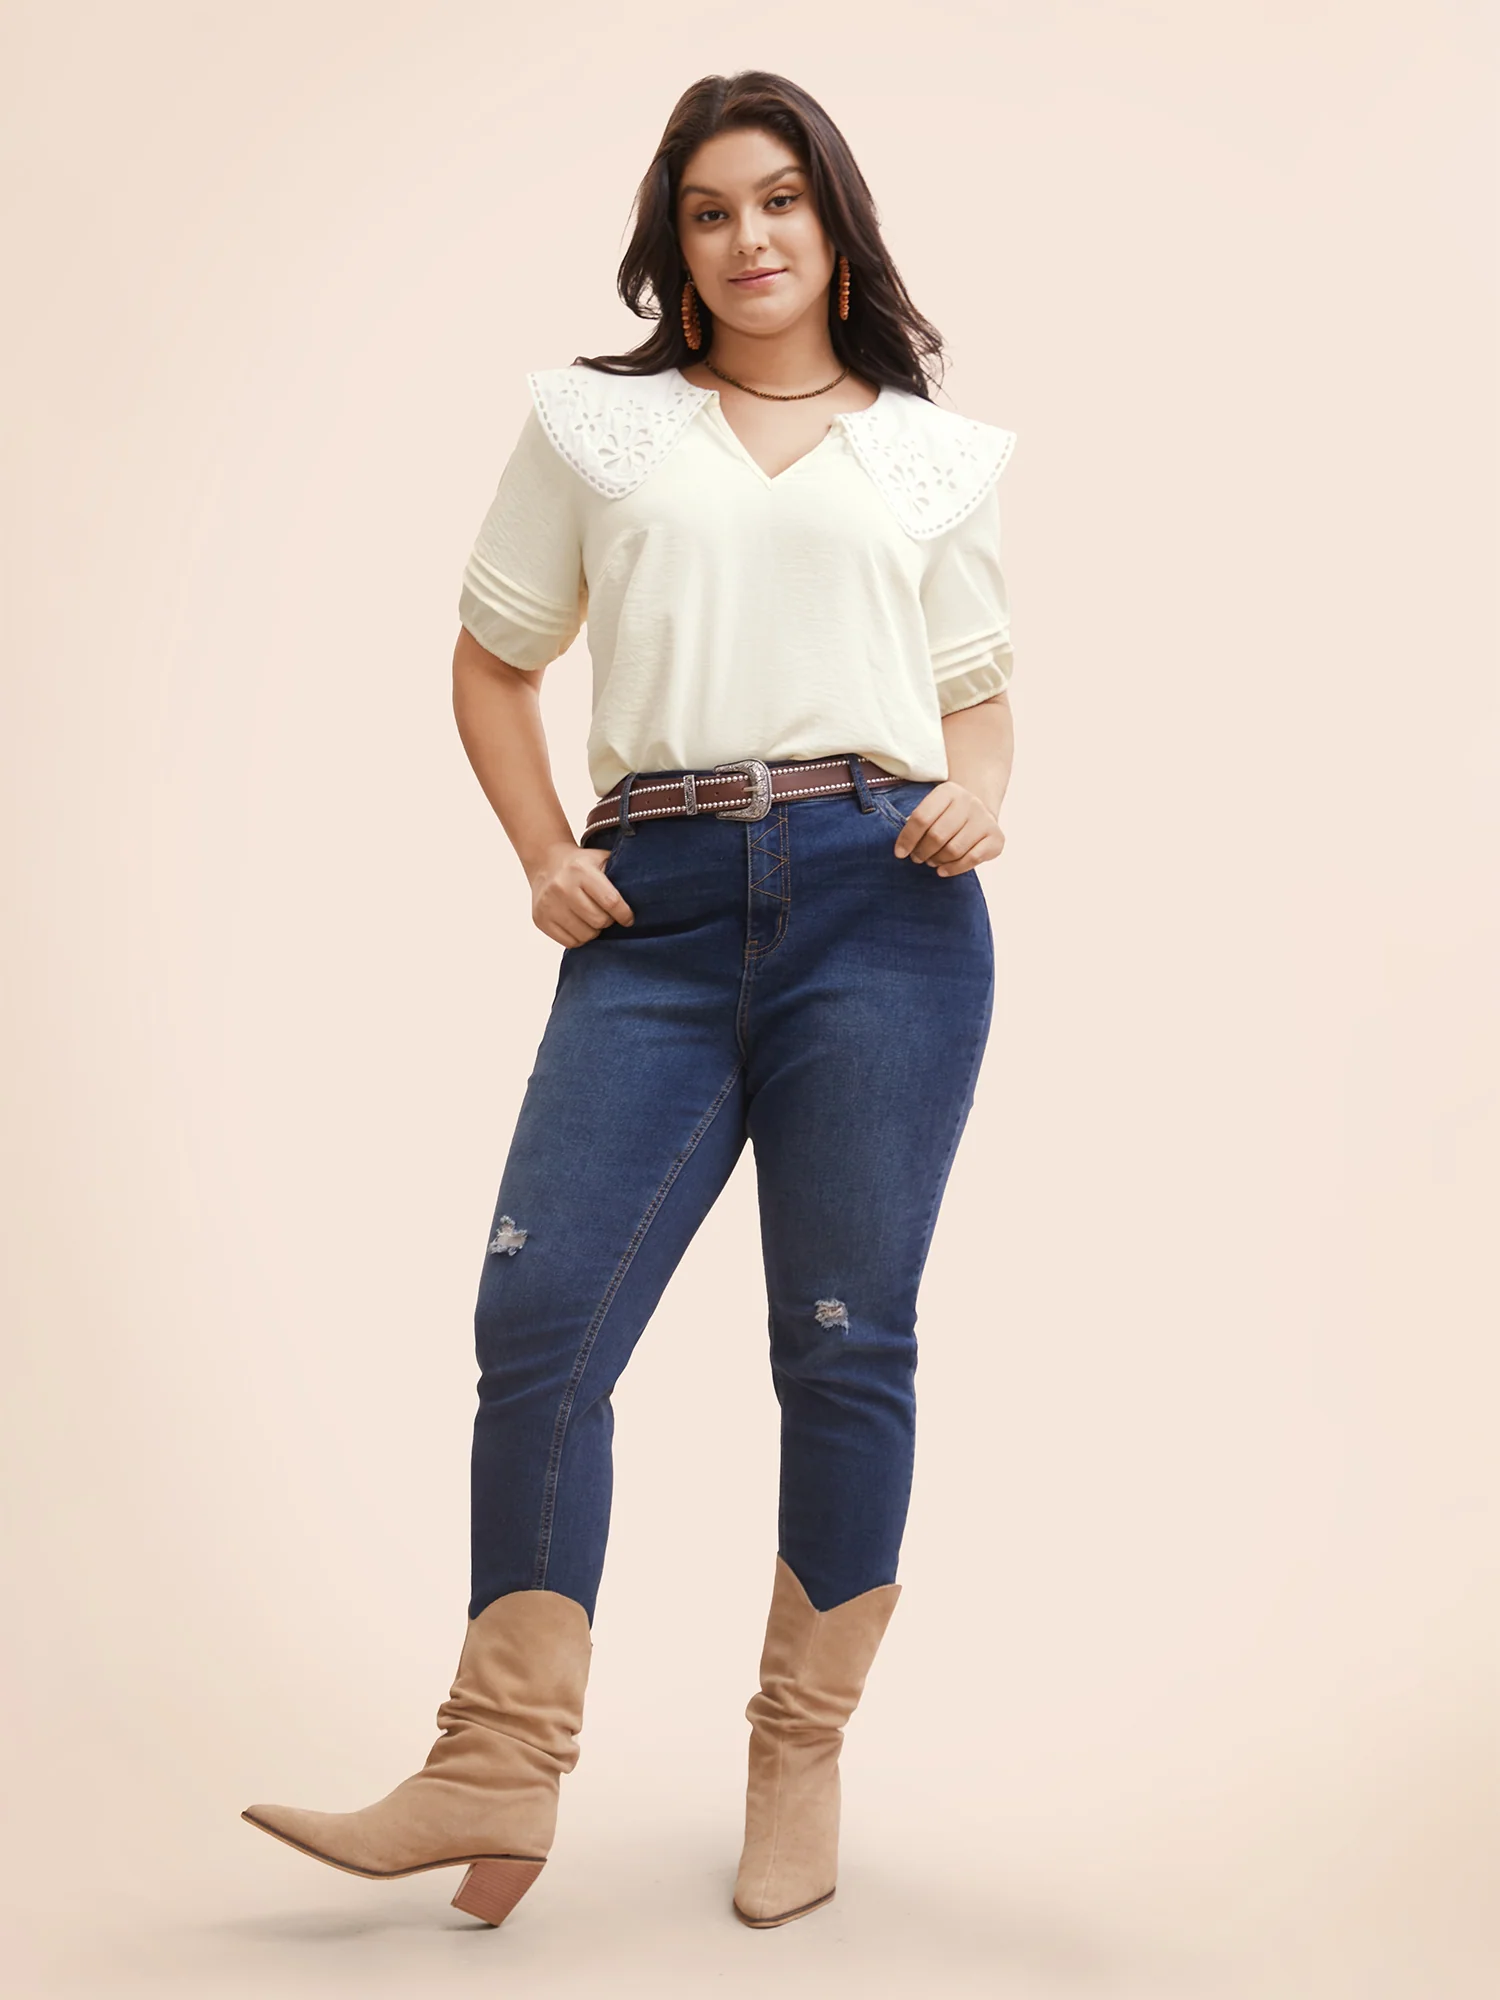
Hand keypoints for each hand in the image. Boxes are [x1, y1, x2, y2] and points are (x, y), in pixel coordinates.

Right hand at [527, 840, 634, 946]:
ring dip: (594, 931)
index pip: (610, 901)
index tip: (628, 919)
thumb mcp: (601, 859)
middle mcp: (562, 887)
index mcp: (581, 870)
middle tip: (607, 916)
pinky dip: (579, 937)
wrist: (546, 862)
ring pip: (585, 935)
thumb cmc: (582, 864)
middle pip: (598, 921)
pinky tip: (579, 925)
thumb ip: (621, 872)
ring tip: (592, 920)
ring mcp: (549, 904)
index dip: (624, 914)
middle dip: (608, 921)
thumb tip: (646, 895)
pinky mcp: (540, 919)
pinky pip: (569, 942)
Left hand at [891, 782, 1005, 876]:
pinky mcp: (996, 838)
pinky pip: (971, 860)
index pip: (921, 818)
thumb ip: (919, 823)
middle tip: (917, 858)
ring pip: (953, 850)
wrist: (981, 812)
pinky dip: (953, 869)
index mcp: (948, 791)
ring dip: (937, 860)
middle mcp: (969, 802)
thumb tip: (904, 847)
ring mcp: (985, 820)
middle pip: (937, 835)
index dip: (907, 838)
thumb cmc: (948, 814)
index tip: (900, 853)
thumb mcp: (933, 809)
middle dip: (922, 852)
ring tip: (931, 861)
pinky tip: (942, 870)